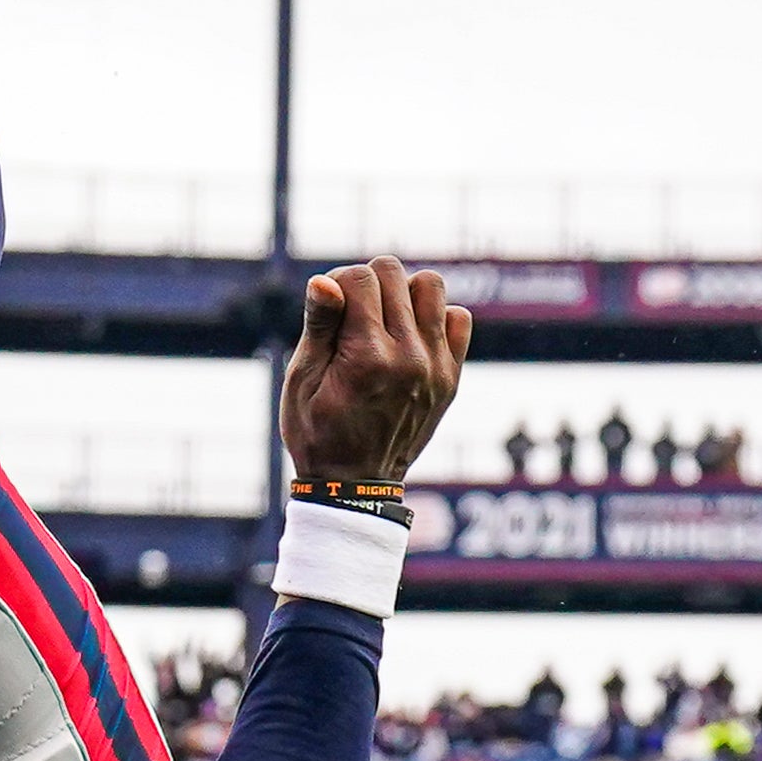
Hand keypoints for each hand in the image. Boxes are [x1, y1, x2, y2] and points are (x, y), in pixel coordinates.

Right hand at [281, 254, 473, 481]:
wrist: (355, 486)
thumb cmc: (317, 433)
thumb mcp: (303, 381)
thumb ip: (318, 326)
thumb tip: (324, 279)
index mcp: (366, 357)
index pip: (359, 277)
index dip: (336, 282)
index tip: (328, 307)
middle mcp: (408, 357)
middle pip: (393, 273)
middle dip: (366, 283)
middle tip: (351, 315)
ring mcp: (435, 366)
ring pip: (430, 285)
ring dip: (403, 292)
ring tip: (384, 319)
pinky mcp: (450, 377)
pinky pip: (458, 319)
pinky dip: (436, 317)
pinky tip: (410, 337)